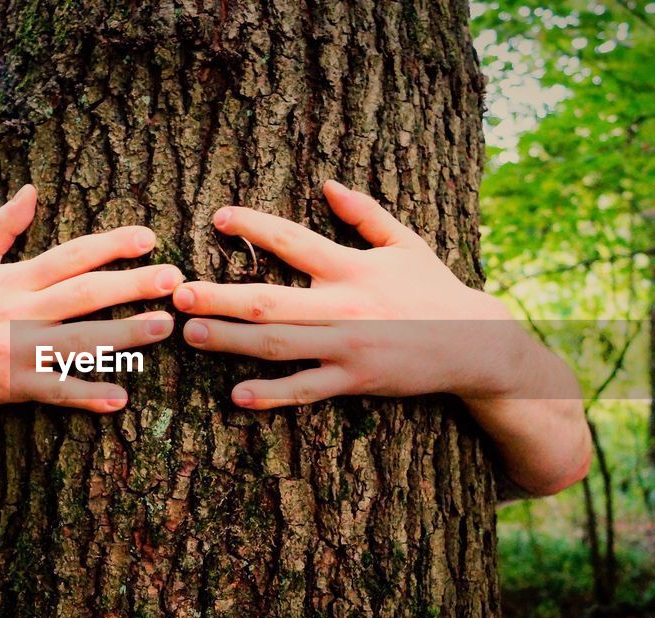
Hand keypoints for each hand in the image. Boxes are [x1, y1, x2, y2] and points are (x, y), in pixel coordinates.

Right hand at [0, 184, 182, 412]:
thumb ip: (3, 225)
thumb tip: (31, 189)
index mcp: (13, 278)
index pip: (70, 256)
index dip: (110, 245)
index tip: (148, 238)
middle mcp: (17, 311)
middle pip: (83, 294)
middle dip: (131, 285)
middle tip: (173, 279)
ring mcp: (15, 349)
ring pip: (78, 341)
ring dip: (124, 335)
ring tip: (164, 328)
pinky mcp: (11, 385)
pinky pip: (55, 390)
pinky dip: (86, 394)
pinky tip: (119, 397)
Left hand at [174, 180, 526, 409]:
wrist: (475, 343)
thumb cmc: (434, 289)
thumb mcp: (406, 243)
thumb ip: (365, 213)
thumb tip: (328, 185)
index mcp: (353, 266)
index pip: (295, 240)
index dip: (255, 227)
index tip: (218, 217)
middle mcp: (345, 305)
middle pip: (271, 299)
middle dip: (221, 296)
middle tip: (179, 293)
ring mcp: (348, 345)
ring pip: (279, 345)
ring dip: (231, 340)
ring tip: (191, 334)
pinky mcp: (355, 380)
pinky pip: (307, 389)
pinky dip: (272, 394)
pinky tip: (237, 395)